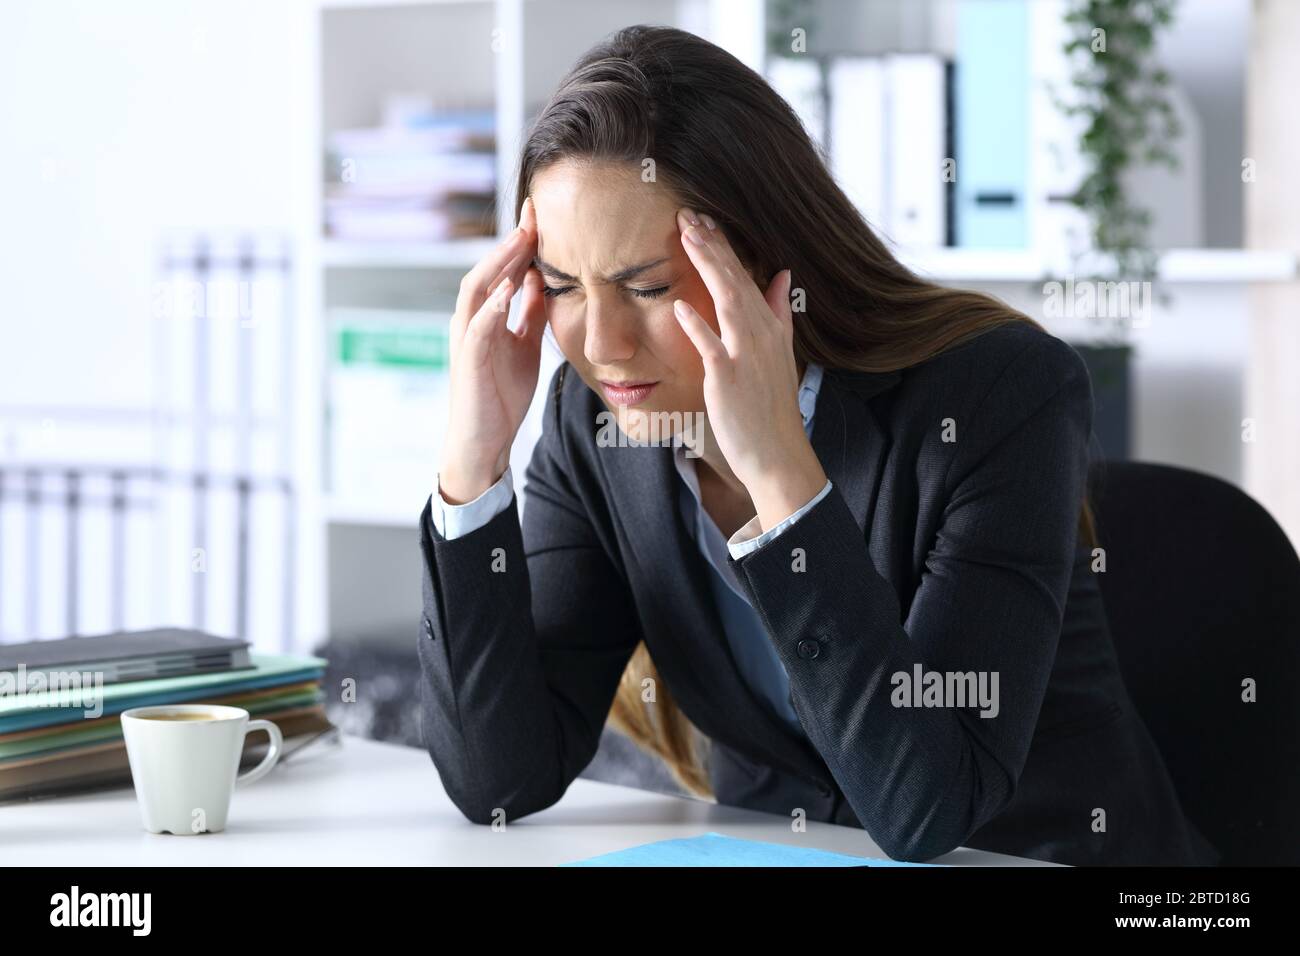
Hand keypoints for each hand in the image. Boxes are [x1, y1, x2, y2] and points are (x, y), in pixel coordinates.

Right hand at [439, 198, 545, 503]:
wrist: (484, 440)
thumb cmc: (501, 394)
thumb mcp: (526, 346)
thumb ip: (532, 314)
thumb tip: (544, 280)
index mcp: (487, 316)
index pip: (503, 270)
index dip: (520, 243)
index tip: (542, 215)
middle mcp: (471, 321)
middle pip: (487, 270)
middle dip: (510, 242)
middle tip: (533, 213)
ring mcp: (466, 339)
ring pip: (476, 290)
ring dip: (498, 264)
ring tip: (520, 239)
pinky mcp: (467, 362)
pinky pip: (477, 328)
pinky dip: (491, 306)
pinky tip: (507, 288)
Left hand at [671, 208, 826, 532]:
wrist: (778, 453)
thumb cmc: (772, 407)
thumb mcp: (781, 354)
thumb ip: (779, 313)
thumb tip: (782, 275)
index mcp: (770, 327)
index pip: (745, 277)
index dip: (724, 248)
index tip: (704, 220)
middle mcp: (761, 334)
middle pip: (734, 280)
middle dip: (712, 245)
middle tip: (688, 214)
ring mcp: (745, 355)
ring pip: (726, 301)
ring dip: (707, 267)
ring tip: (687, 236)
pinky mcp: (728, 379)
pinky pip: (710, 347)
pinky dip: (697, 326)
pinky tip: (681, 306)